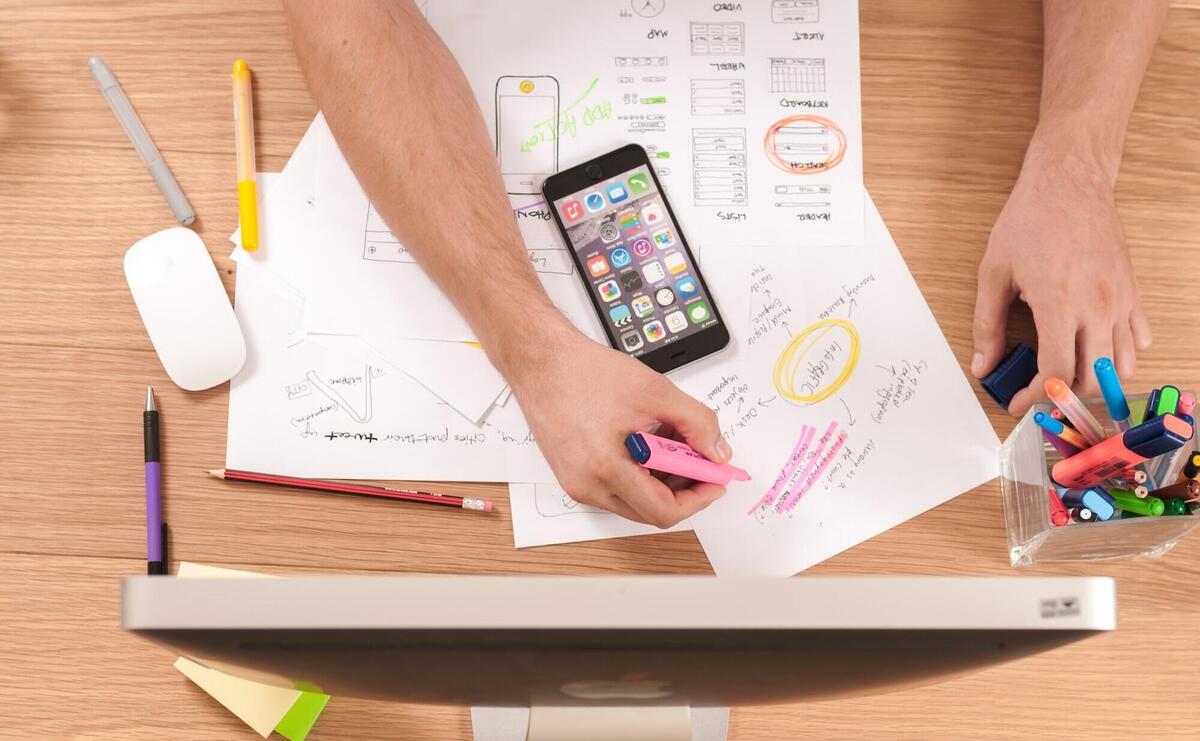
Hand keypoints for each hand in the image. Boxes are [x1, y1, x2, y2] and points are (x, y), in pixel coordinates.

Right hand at [504, 322, 731, 527]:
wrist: (541, 361)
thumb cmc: (584, 372)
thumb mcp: (655, 391)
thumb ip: (696, 423)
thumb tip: (718, 452)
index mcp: (606, 468)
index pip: (663, 511)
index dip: (698, 499)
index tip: (715, 480)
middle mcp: (587, 486)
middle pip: (650, 511)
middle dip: (683, 489)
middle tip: (700, 460)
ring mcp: (576, 483)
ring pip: (633, 500)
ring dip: (661, 480)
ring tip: (671, 441)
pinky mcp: (571, 474)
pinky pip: (615, 488)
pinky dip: (639, 472)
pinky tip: (648, 441)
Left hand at [971, 147, 1151, 414]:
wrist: (1070, 183)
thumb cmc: (1030, 220)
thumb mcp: (994, 273)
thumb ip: (987, 325)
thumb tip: (983, 365)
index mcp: (1059, 305)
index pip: (1055, 374)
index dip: (1035, 398)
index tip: (1017, 403)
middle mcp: (1097, 308)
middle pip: (1091, 380)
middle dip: (1063, 397)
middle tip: (1039, 394)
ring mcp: (1120, 301)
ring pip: (1121, 366)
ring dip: (1095, 381)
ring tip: (1067, 377)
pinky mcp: (1133, 291)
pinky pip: (1138, 338)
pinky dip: (1121, 355)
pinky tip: (1096, 350)